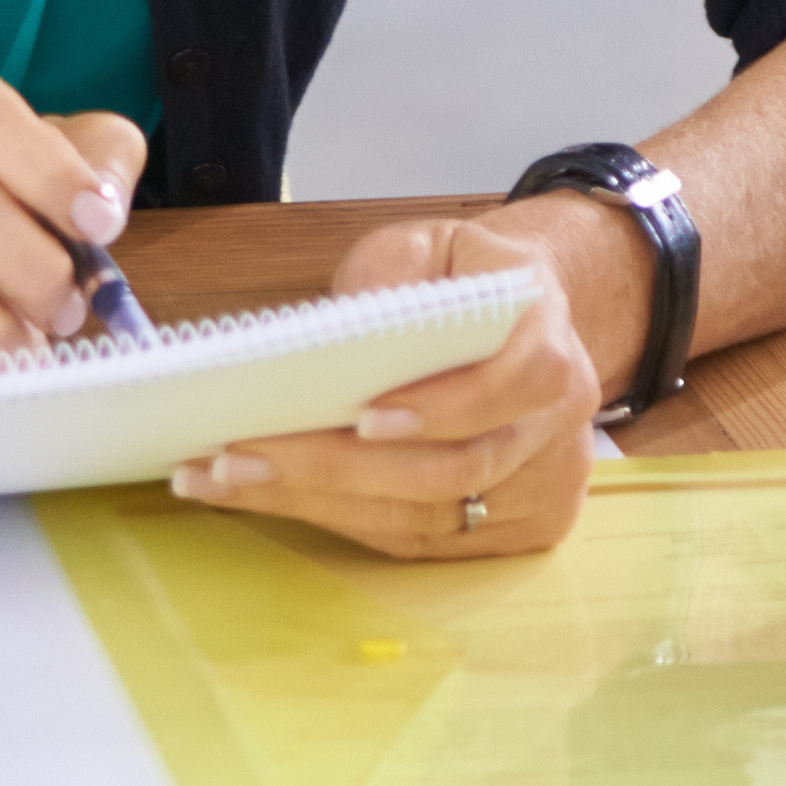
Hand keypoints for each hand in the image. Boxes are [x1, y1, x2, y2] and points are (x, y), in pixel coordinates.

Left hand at [173, 218, 604, 564]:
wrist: (522, 323)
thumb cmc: (465, 283)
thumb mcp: (431, 245)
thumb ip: (394, 275)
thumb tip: (332, 333)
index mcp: (552, 343)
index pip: (517, 383)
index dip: (445, 405)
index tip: (365, 415)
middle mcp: (558, 427)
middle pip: (454, 467)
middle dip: (338, 467)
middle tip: (241, 455)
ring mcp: (542, 488)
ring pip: (426, 516)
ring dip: (318, 502)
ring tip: (227, 478)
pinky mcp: (514, 532)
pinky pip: (416, 540)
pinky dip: (335, 520)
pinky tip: (268, 497)